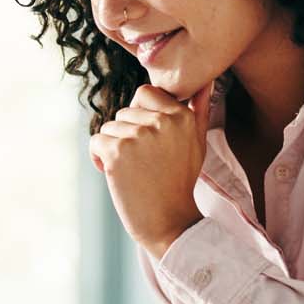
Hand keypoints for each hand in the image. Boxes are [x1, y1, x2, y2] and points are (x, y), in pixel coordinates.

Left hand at [88, 84, 210, 257]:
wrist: (170, 223)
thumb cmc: (179, 182)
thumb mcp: (197, 143)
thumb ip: (199, 109)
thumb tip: (207, 80)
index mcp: (181, 116)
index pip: (144, 93)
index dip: (140, 116)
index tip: (147, 141)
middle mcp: (162, 122)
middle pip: (124, 111)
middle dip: (126, 135)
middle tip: (143, 162)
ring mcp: (139, 136)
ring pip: (109, 127)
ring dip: (113, 148)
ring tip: (133, 170)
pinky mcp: (118, 152)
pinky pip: (96, 142)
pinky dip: (99, 159)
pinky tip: (114, 175)